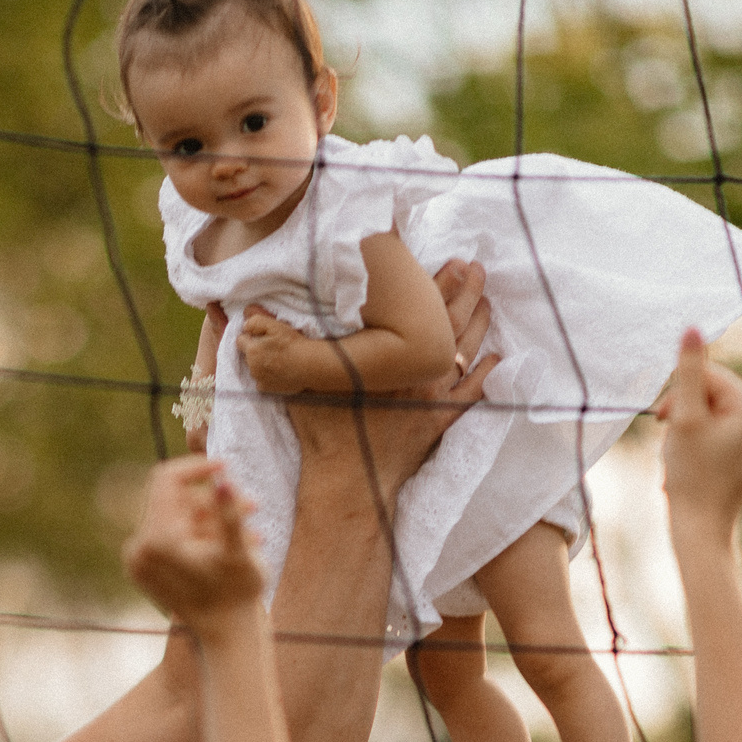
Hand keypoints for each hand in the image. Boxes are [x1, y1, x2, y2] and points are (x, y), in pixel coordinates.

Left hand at [123, 456, 264, 631]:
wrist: (226, 636)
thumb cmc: (238, 595)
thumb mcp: (239, 552)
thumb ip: (229, 514)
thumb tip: (223, 481)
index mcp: (157, 540)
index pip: (166, 479)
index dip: (197, 468)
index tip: (225, 468)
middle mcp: (139, 548)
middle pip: (174, 501)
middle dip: (213, 502)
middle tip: (253, 508)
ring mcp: (137, 561)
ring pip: (175, 518)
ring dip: (211, 520)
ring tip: (250, 534)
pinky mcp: (141, 569)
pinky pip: (168, 536)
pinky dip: (195, 535)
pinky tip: (224, 546)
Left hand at [236, 307, 323, 394]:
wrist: (309, 365)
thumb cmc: (293, 344)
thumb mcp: (275, 326)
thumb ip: (255, 322)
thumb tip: (244, 326)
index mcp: (252, 350)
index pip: (240, 340)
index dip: (250, 337)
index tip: (262, 337)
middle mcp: (251, 366)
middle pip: (247, 355)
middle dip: (255, 351)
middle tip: (273, 348)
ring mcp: (258, 379)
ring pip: (254, 368)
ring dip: (260, 364)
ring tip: (277, 360)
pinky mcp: (265, 388)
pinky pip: (260, 380)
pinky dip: (266, 376)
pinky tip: (278, 371)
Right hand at [288, 259, 498, 505]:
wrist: (349, 484)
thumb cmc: (324, 434)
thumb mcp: (294, 384)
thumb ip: (275, 345)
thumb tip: (242, 313)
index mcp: (387, 355)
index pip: (418, 307)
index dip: (435, 280)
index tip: (448, 257)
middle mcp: (417, 369)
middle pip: (448, 321)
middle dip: (463, 291)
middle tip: (474, 266)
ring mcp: (432, 396)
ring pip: (464, 351)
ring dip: (478, 323)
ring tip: (488, 299)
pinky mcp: (438, 422)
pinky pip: (471, 395)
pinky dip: (486, 375)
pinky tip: (498, 359)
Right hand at [655, 328, 741, 548]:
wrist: (702, 527)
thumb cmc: (691, 475)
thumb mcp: (684, 418)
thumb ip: (687, 372)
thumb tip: (692, 328)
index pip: (710, 377)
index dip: (680, 394)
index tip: (662, 421)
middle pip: (714, 394)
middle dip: (686, 412)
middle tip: (670, 441)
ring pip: (716, 413)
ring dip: (690, 427)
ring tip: (680, 456)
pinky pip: (723, 431)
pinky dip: (701, 440)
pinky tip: (691, 462)